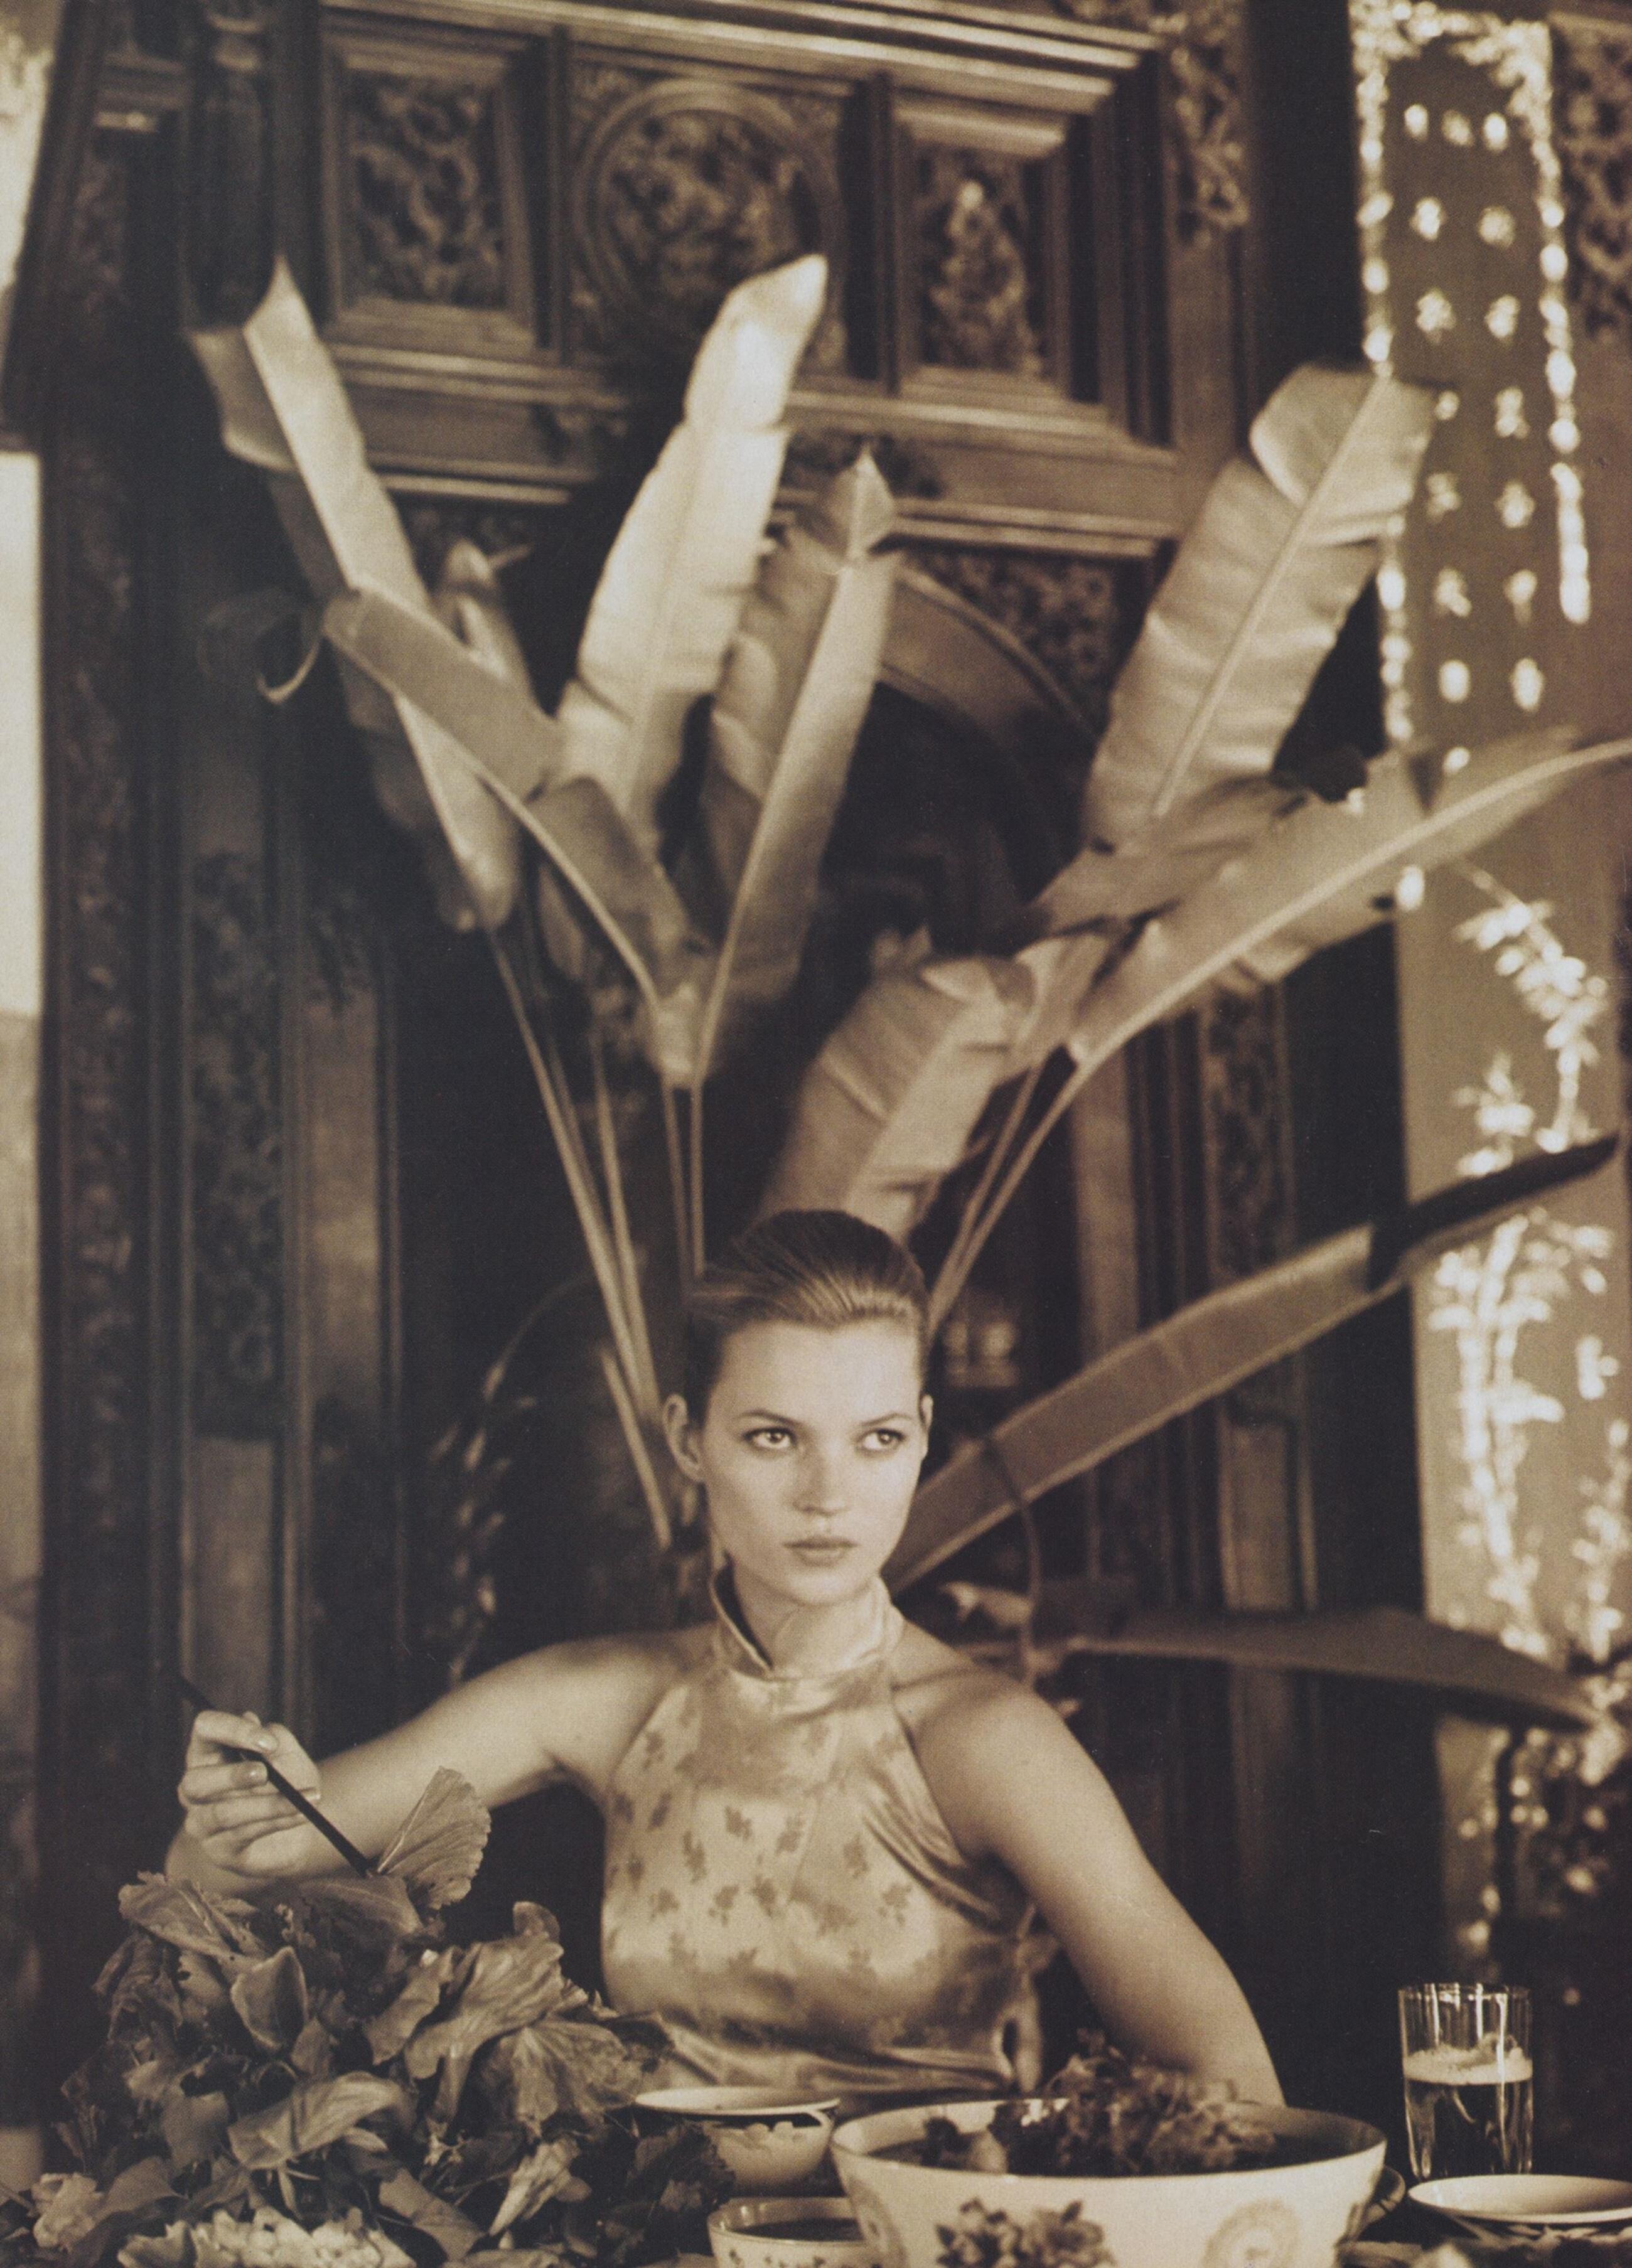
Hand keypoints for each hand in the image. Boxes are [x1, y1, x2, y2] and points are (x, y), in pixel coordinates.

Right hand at [177, 1710, 324, 1878]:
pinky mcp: (219, 1850)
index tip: (269, 1742)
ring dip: (265, 1804)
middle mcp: (195, 1787)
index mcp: (208, 1752)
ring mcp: (202, 1822)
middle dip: (231, 1776)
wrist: (301, 1826)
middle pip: (196, 1780)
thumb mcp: (288, 1754)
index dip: (232, 1730)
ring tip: (302, 1799)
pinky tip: (303, 1813)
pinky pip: (244, 1834)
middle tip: (264, 1773)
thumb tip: (251, 1720)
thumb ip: (274, 1737)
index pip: (205, 1728)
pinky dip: (277, 1821)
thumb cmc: (288, 1780)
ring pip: (222, 1813)